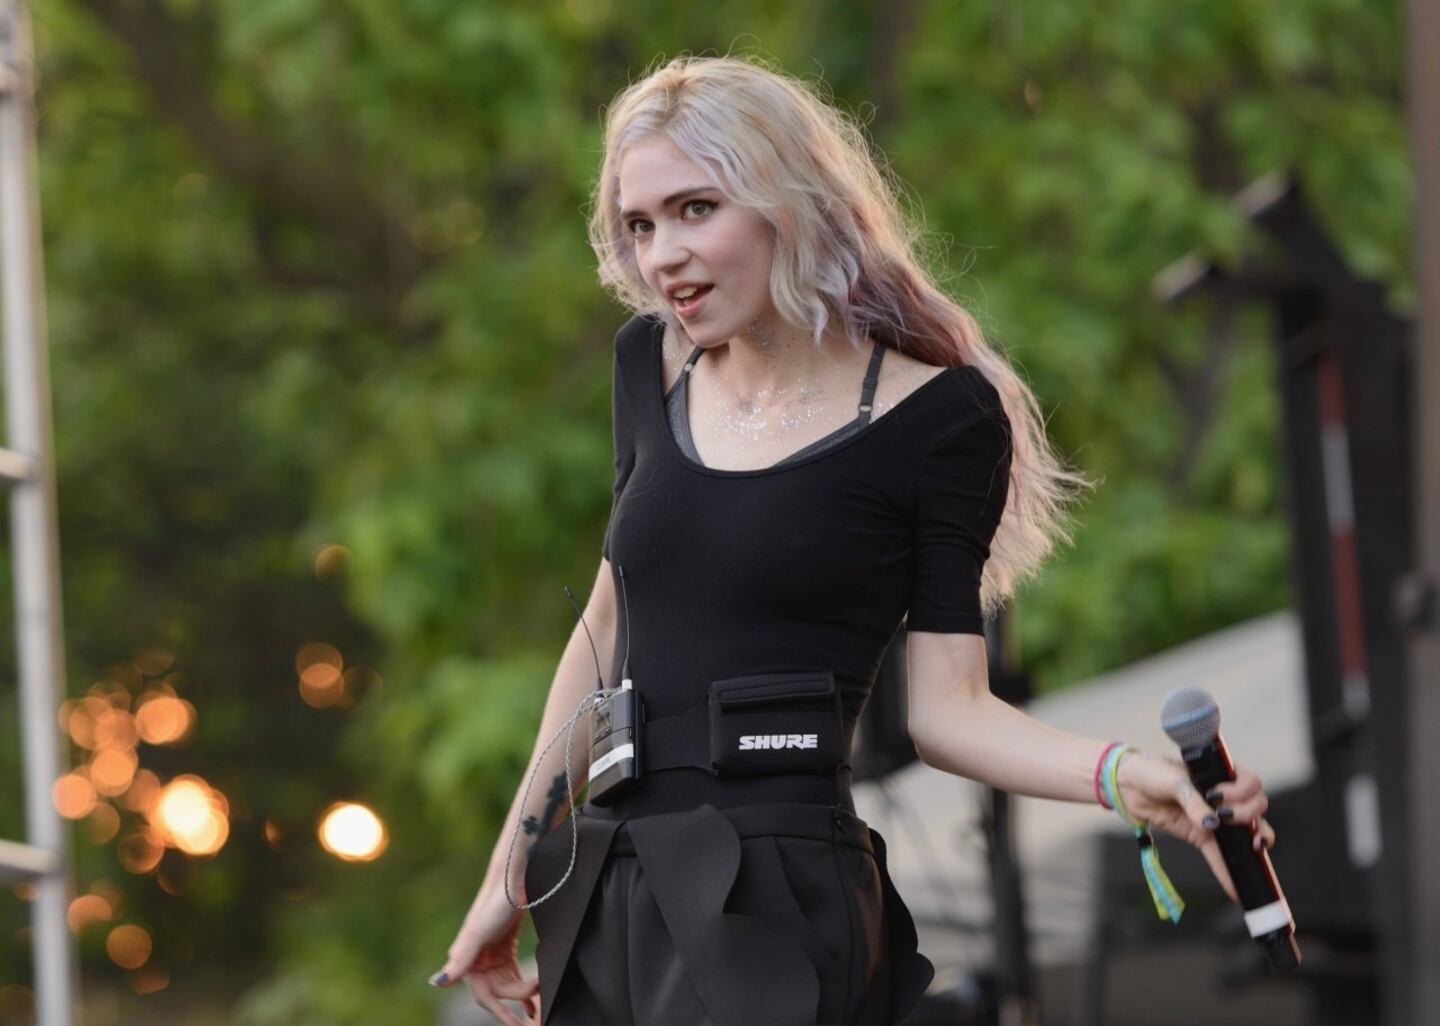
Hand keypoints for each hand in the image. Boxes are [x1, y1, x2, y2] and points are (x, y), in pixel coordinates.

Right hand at [429, 891, 540, 1025]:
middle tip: (539, 1009)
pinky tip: (534, 996)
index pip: (484, 995)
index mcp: (467, 960)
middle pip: (498, 991)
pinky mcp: (504, 947)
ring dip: (522, 996)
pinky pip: (513, 973)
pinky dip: (523, 985)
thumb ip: (460, 959)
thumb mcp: (478, 933)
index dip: (500, 1012)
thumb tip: (437, 982)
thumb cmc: (494, 903)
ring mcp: (491, 954)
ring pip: (506, 984)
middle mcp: (477, 960)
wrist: (513, 877)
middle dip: (517, 1001)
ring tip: (538, 1010)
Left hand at [1114, 749, 1275, 903]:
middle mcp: (1224, 796)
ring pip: (1247, 831)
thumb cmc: (1153, 772)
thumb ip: (1193, 800)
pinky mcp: (1201, 836)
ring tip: (1254, 849)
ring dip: (1253, 841)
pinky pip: (1219, 855)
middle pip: (1256, 807)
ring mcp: (1215, 817)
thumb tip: (1210, 823)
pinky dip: (1228, 871)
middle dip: (1247, 814)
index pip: (1250, 783)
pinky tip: (1236, 888)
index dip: (1242, 791)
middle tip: (1225, 816)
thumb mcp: (1174, 781)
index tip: (1219, 796)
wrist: (1129, 786)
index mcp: (1221, 774)